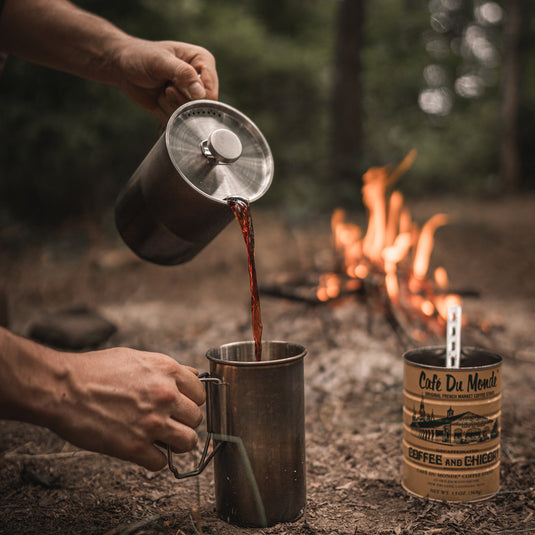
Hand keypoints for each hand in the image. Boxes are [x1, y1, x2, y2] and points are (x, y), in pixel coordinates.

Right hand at [50, 347, 205, 470]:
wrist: (64, 388)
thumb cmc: (95, 370)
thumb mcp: (137, 357)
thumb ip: (166, 369)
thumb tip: (191, 374)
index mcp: (167, 370)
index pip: (200, 392)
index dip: (190, 401)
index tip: (181, 407)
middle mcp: (166, 395)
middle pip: (196, 418)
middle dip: (184, 422)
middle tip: (169, 423)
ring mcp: (153, 422)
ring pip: (188, 442)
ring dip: (177, 443)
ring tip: (162, 440)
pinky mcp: (136, 446)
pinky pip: (161, 462)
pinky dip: (154, 460)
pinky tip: (143, 451)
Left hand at [114, 38, 218, 121]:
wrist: (123, 67)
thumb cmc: (141, 56)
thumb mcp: (160, 62)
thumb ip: (183, 75)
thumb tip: (201, 93)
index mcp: (203, 61)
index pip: (211, 91)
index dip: (195, 97)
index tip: (174, 87)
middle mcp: (200, 79)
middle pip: (202, 106)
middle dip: (179, 100)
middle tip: (166, 88)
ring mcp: (191, 95)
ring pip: (190, 115)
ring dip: (170, 106)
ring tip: (161, 92)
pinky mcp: (181, 107)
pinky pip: (179, 120)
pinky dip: (165, 113)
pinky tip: (159, 100)